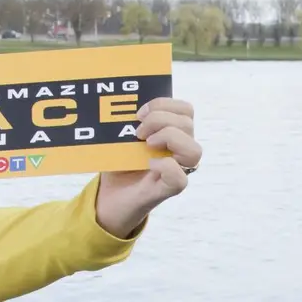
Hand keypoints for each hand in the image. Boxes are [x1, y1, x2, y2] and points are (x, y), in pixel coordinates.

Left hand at [95, 98, 199, 237]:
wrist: (107, 197)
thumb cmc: (117, 165)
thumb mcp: (121, 137)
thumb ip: (129, 121)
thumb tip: (126, 107)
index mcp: (170, 134)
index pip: (185, 110)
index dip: (165, 104)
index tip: (139, 113)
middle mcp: (178, 152)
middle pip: (188, 124)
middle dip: (160, 119)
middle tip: (138, 132)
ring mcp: (176, 171)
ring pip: (194, 151)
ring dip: (168, 139)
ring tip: (146, 145)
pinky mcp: (166, 190)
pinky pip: (180, 178)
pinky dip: (165, 167)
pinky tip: (149, 164)